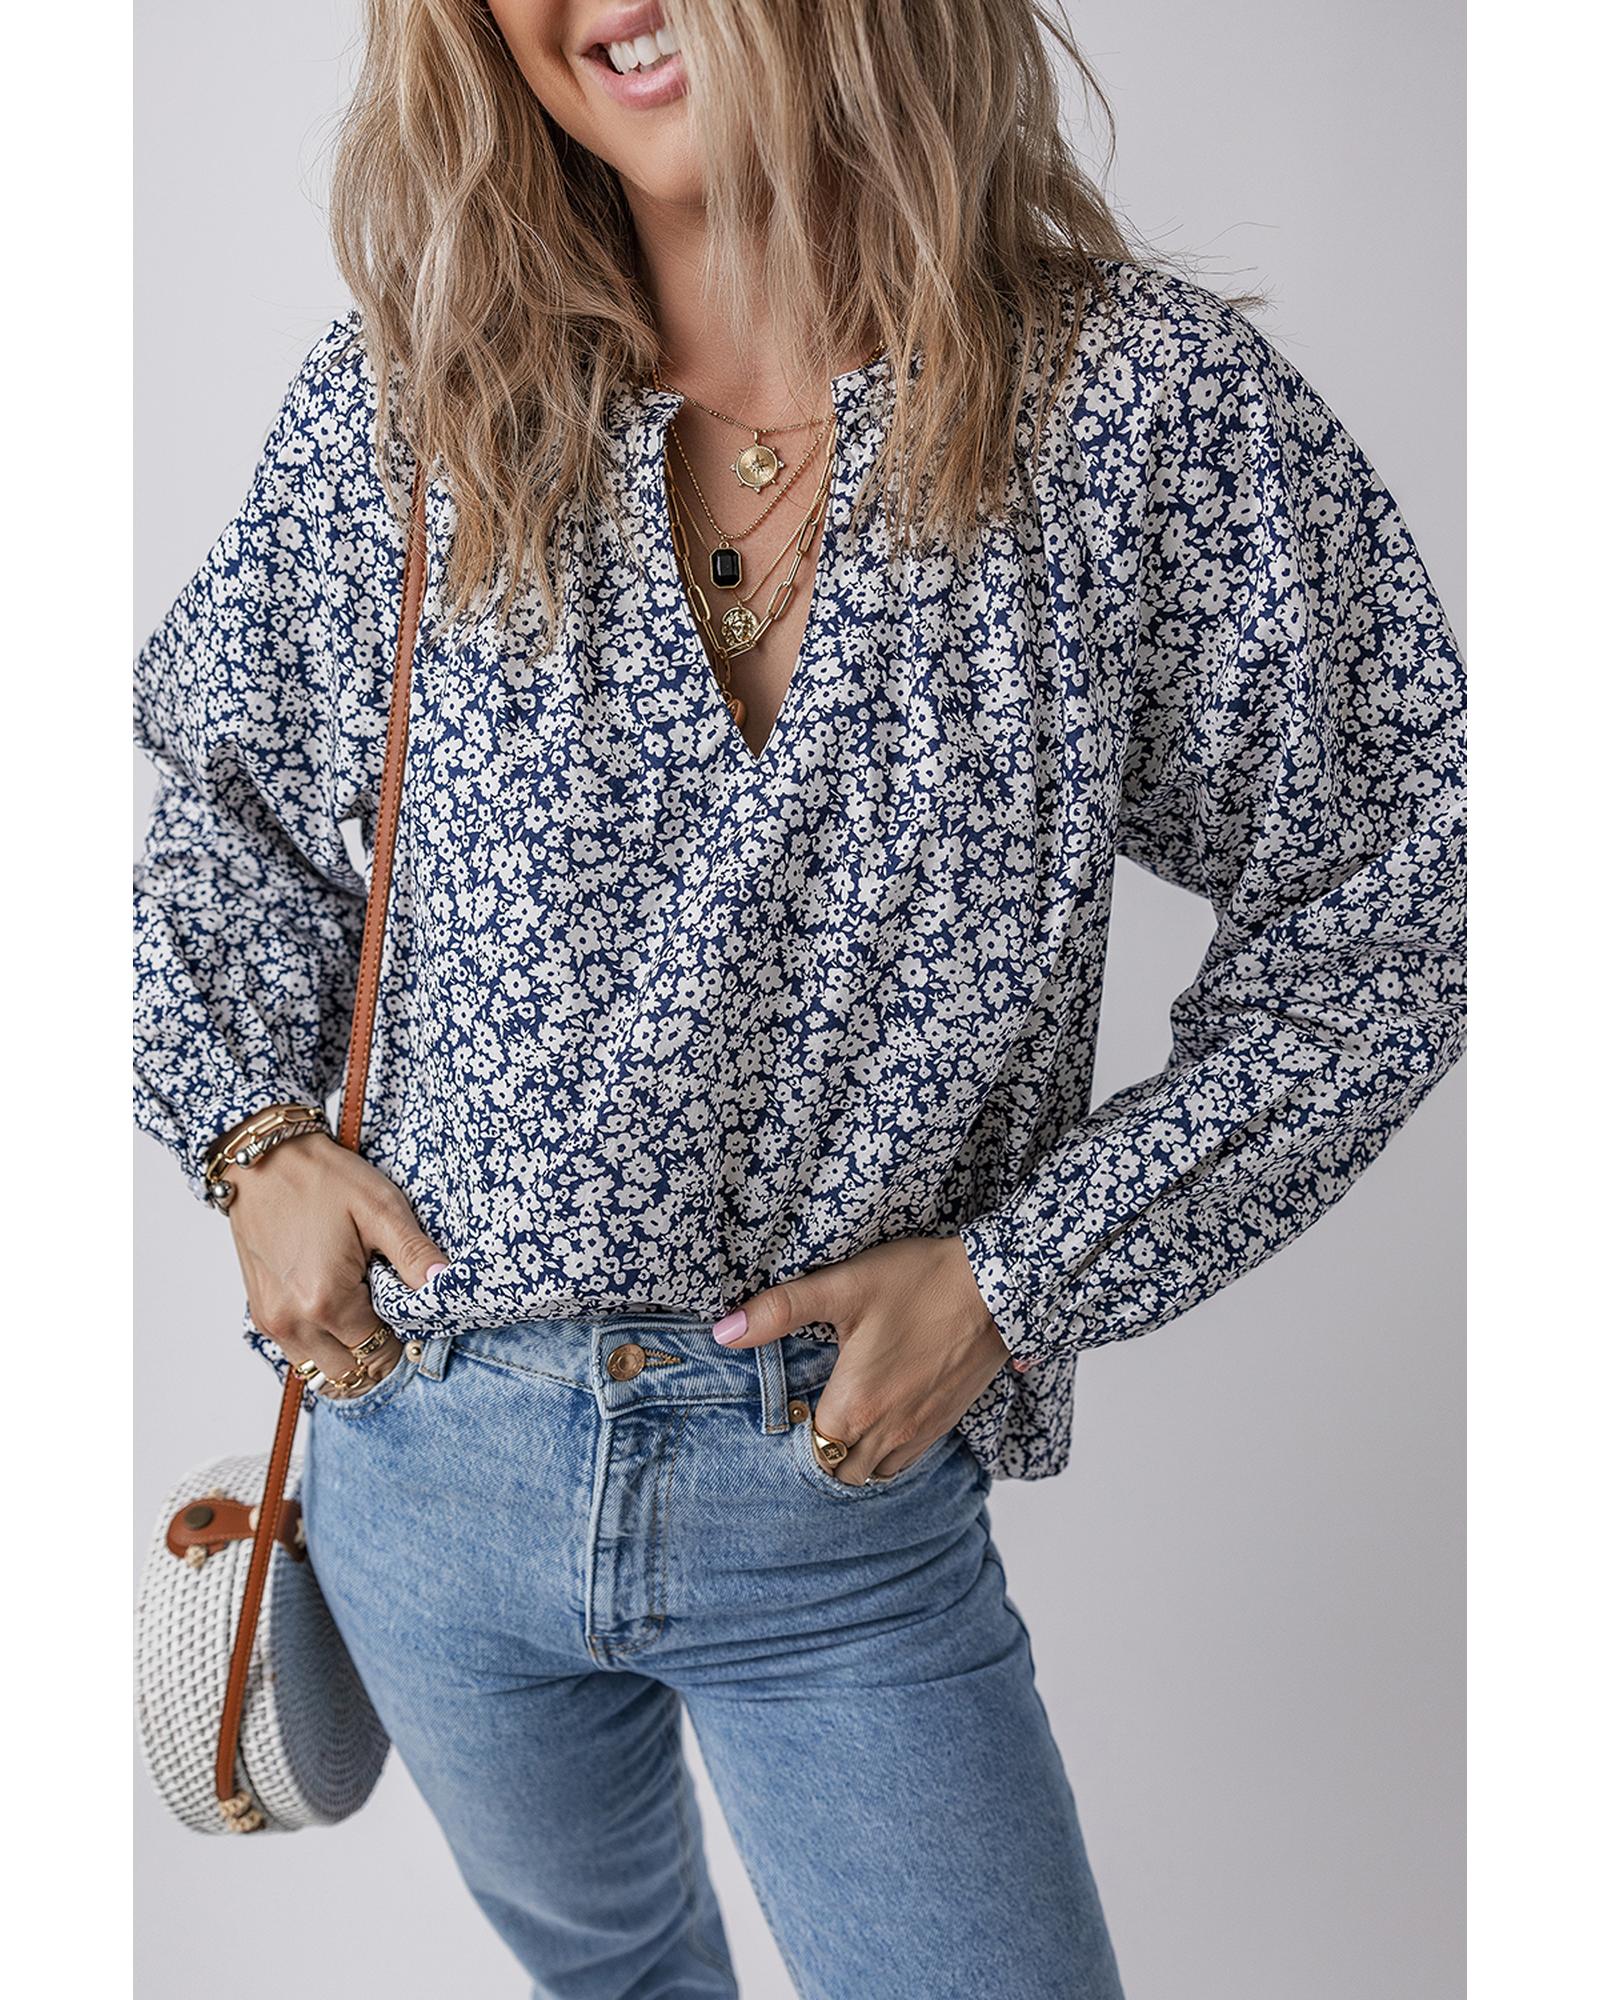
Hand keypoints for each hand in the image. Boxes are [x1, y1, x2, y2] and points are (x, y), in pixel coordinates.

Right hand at [220, 1131, 447, 1394]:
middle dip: (378, 1353)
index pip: (379, 1354)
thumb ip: (414, 1254)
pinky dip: (323, 1345)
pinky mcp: (260, 1313)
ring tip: (366, 1314)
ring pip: (322, 1371)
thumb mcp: (380, 1208)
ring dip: (349, 1355)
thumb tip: (446, 1284)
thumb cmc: (322, 1179)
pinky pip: (298, 1353)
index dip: (403, 1341)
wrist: (261, 1158)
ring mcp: (271, 1321)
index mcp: (326, 1301)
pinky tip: (339, 1311)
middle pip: (351, 1372)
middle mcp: (292, 1322)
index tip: (411, 1316)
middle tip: (393, 1316)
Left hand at [710, 1236, 1010, 1484]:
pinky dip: (885, 1453)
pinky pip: (904, 1463)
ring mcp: (920, 1433)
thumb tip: (723, 1331)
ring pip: (872, 1474)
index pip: (809, 1448)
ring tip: (841, 1419)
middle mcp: (888, 1432)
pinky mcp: (945, 1424)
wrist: (999, 1286)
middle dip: (820, 1450)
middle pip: (838, 1470)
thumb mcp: (844, 1286)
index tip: (790, 1409)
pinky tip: (879, 1418)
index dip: (795, 1433)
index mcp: (856, 1406)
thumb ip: (780, 1310)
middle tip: (810, 1414)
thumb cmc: (919, 1282)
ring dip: (852, 1457)